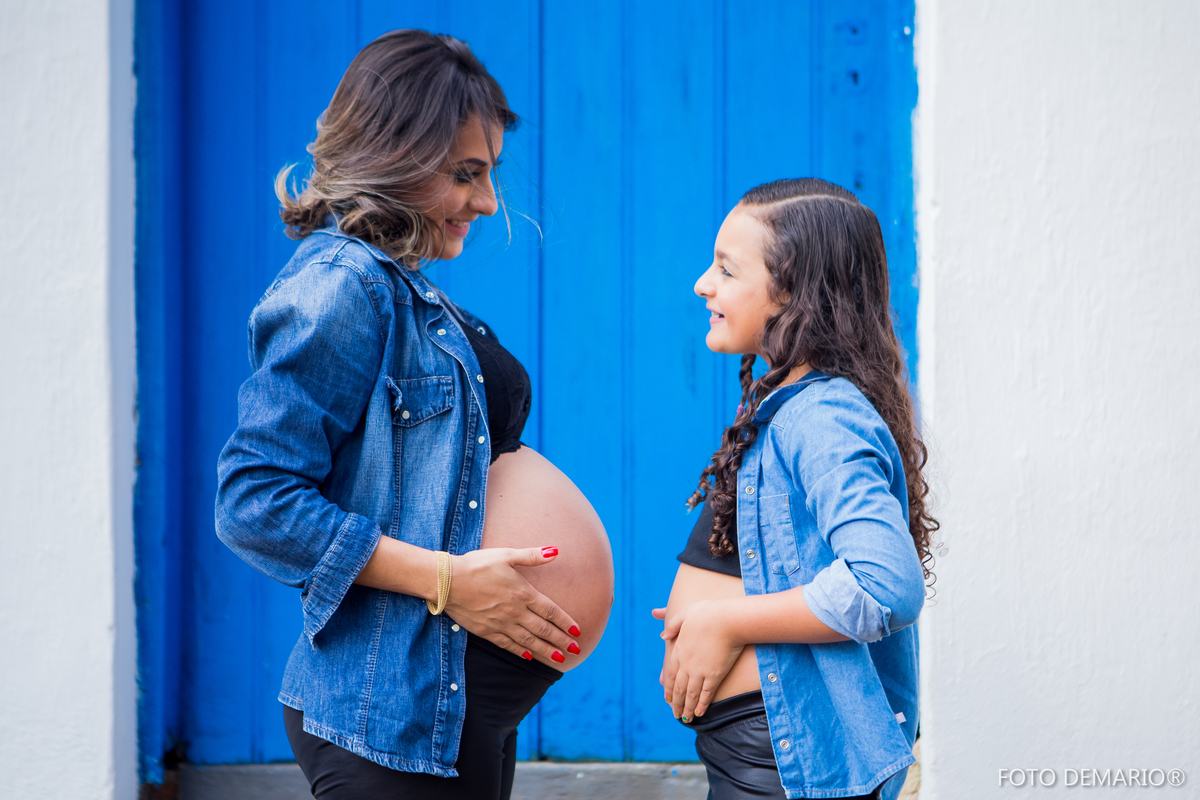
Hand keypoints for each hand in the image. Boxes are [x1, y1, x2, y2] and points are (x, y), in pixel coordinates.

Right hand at [445, 546, 580, 663]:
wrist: (447, 581)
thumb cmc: (477, 564)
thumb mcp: (506, 555)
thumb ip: (532, 555)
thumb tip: (556, 551)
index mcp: (523, 593)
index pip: (550, 611)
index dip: (565, 622)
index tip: (577, 631)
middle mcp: (515, 611)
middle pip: (543, 629)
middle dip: (561, 641)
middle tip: (575, 650)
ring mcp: (501, 623)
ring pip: (528, 641)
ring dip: (546, 650)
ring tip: (559, 659)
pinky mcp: (486, 631)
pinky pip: (508, 645)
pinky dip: (521, 651)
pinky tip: (529, 656)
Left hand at [652, 600, 744, 721]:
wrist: (728, 620)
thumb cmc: (708, 613)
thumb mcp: (685, 614)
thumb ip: (672, 625)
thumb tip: (662, 636)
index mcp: (678, 649)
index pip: (671, 674)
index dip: (669, 688)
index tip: (668, 699)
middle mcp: (686, 663)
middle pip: (679, 688)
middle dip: (677, 703)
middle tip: (676, 714)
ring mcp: (700, 670)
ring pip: (691, 694)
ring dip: (687, 708)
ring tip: (686, 719)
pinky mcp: (714, 674)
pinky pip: (706, 693)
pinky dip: (702, 704)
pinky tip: (700, 712)